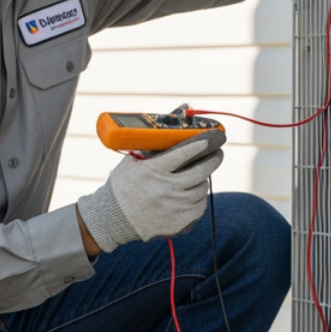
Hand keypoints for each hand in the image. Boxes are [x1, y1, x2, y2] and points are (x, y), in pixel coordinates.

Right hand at [75, 132, 223, 253]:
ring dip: (202, 180)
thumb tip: (183, 108)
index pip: (185, 153)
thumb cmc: (124, 183)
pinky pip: (200, 206)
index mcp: (152, 170)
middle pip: (201, 171)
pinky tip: (191, 193)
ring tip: (197, 175)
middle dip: (214, 159)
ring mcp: (173, 207)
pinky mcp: (178, 222)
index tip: (211, 139)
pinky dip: (198, 198)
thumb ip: (158, 135)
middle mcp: (165, 189)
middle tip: (217, 153)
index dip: (201, 144)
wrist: (113, 219)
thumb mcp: (134, 158)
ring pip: (202, 188)